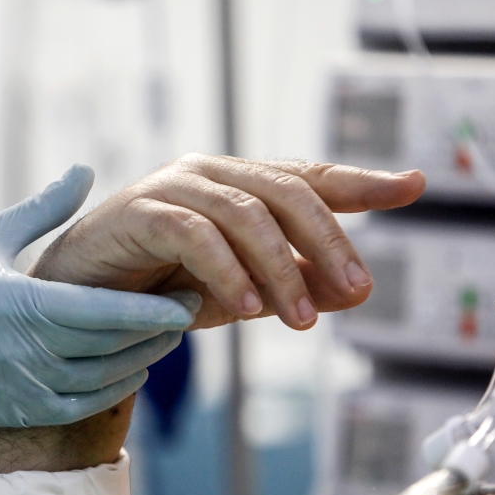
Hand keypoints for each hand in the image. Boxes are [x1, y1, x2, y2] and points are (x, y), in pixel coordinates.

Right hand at [0, 166, 198, 426]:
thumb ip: (42, 208)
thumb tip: (85, 168)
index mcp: (11, 303)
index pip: (96, 312)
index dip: (147, 309)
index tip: (187, 298)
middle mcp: (15, 352)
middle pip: (106, 346)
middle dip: (156, 329)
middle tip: (190, 303)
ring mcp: (13, 388)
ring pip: (98, 380)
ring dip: (141, 358)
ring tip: (169, 333)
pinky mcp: (11, 412)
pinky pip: (76, 407)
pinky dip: (111, 389)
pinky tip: (134, 367)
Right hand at [29, 154, 424, 329]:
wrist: (82, 300)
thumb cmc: (160, 287)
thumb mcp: (242, 292)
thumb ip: (293, 285)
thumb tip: (355, 291)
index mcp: (240, 185)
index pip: (309, 178)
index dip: (361, 183)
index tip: (412, 186)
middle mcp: (211, 174)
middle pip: (287, 190)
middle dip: (328, 240)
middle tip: (357, 290)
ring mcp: (173, 186)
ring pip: (245, 213)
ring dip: (281, 269)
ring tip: (300, 320)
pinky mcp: (139, 211)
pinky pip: (194, 234)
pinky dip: (227, 270)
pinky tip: (247, 309)